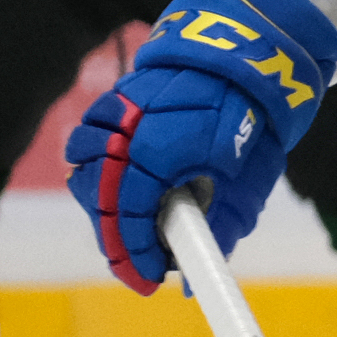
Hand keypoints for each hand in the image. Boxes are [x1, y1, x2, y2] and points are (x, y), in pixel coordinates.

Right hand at [61, 0, 336, 291]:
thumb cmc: (252, 122)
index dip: (134, 253)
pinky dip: (98, 173)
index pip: (130, 213)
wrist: (247, 57)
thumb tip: (189, 279)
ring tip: (135, 227)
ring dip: (103, 205)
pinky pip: (88, 144)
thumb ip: (219, 229)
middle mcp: (128, 128)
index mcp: (160, 148)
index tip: (148, 279)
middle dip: (117, 237)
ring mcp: (115, 111)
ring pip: (84, 170)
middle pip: (99, 198)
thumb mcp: (248, 182)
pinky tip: (125, 191)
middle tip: (143, 263)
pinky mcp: (112, 102)